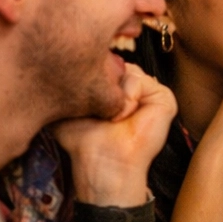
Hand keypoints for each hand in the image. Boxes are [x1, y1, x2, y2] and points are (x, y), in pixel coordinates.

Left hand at [54, 64, 176, 205]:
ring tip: (112, 116)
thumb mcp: (68, 103)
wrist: (103, 160)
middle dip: (103, 81)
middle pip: (117, 64)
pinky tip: (124, 116)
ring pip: (128, 70)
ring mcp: (150, 92)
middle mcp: (134, 88)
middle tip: (100, 109)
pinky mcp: (163, 98)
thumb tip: (59, 61)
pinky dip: (128, 96)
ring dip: (115, 93)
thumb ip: (67, 80)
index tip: (84, 99)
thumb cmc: (84, 139)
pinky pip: (141, 80)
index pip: (105, 64)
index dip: (92, 74)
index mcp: (116, 88)